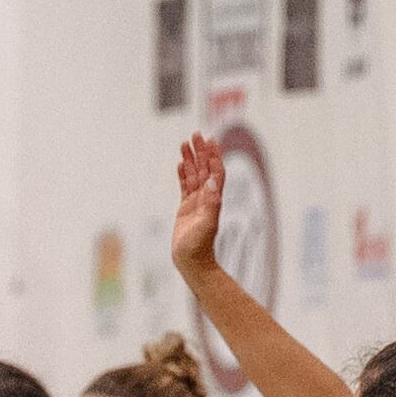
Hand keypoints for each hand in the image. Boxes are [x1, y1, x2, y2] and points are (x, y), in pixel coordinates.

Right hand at [171, 133, 224, 274]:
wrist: (191, 261)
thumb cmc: (199, 246)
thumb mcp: (207, 224)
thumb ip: (211, 203)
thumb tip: (213, 182)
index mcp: (212, 199)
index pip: (215, 172)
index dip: (213, 156)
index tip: (210, 141)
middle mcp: (206, 197)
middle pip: (204, 169)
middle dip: (201, 152)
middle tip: (196, 135)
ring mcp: (195, 202)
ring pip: (193, 175)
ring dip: (191, 159)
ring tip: (184, 144)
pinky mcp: (185, 208)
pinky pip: (184, 186)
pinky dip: (183, 174)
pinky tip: (180, 164)